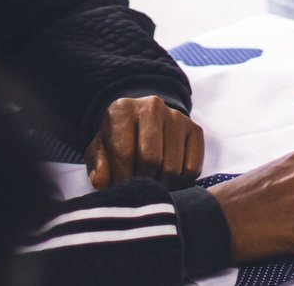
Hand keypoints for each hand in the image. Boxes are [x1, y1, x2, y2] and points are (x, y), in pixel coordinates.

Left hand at [86, 96, 203, 189]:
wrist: (141, 126)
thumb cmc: (116, 143)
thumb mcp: (100, 152)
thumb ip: (98, 167)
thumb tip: (102, 183)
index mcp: (122, 108)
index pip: (124, 151)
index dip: (121, 178)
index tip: (120, 188)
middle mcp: (152, 106)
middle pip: (151, 159)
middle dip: (143, 181)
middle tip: (138, 187)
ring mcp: (177, 116)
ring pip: (173, 167)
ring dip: (161, 185)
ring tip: (151, 183)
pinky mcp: (195, 129)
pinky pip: (192, 169)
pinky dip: (180, 183)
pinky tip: (167, 179)